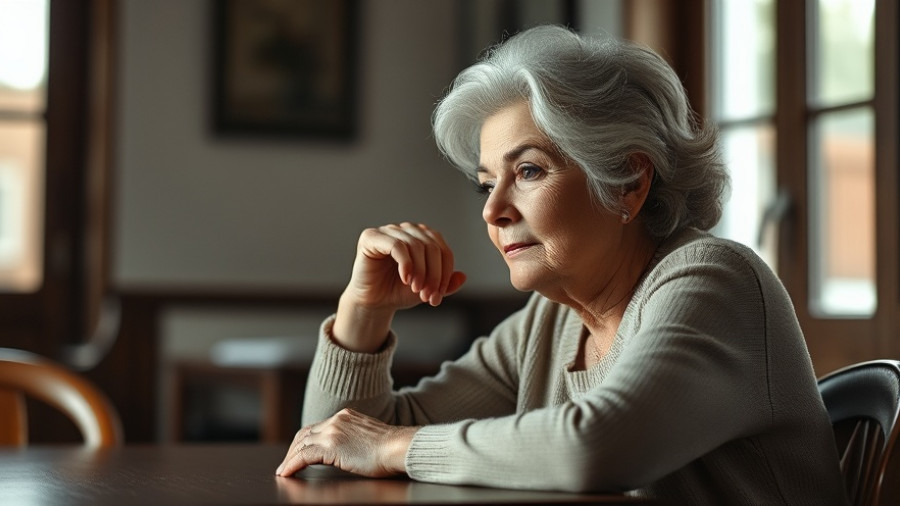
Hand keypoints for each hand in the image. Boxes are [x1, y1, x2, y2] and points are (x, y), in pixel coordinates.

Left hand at [275, 408, 418, 478]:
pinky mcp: (330, 445)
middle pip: (305, 433)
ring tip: (283, 471)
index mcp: (346, 416)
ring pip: (301, 443)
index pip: (317, 427)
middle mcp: (336, 420)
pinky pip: (303, 455)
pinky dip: (292, 464)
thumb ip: (353, 439)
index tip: (299, 452)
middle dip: (293, 449)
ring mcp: (332, 431)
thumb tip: (347, 451)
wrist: (398, 447)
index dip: (304, 441)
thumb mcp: (368, 438)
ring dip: (289, 458)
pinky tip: (287, 473)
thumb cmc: (391, 448)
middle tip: (286, 464)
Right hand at [333, 223, 466, 351]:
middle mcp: (407, 230)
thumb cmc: (398, 291)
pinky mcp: (372, 237)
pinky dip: (405, 264)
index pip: (443, 250)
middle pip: (432, 246)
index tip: (439, 295)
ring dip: (421, 271)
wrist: (373, 302)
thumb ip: (445, 283)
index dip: (445, 273)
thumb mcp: (427, 289)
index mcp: (423, 237)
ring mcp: (389, 231)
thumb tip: (463, 276)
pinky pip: (397, 245)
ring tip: (417, 290)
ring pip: (416, 245)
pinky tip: (405, 279)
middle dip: (434, 274)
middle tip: (428, 296)